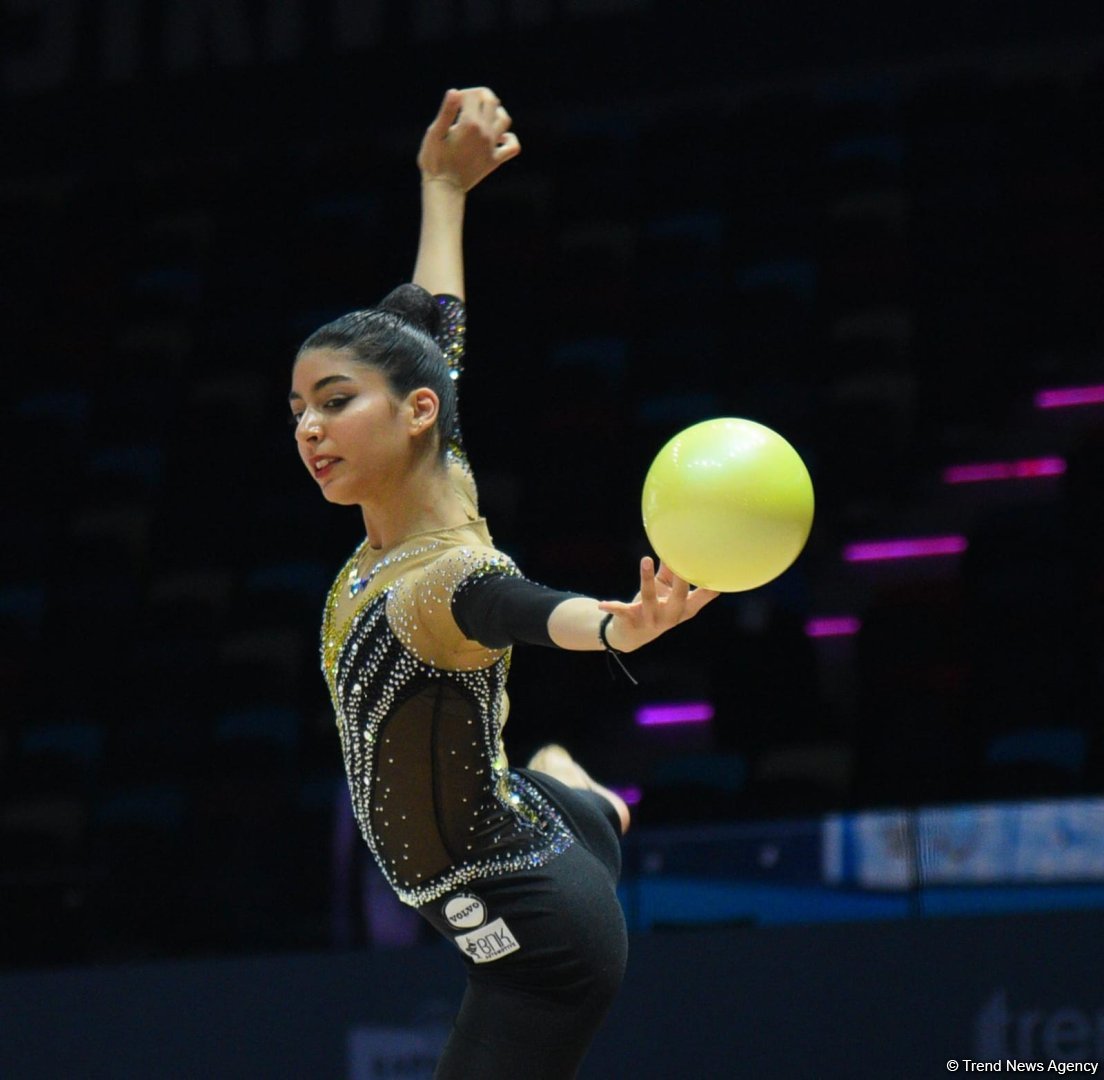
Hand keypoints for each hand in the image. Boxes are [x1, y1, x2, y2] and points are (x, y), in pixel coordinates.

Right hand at [417, 87, 520, 191]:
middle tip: (467, 104)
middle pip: (492, 101)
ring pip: (504, 119)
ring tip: (483, 115)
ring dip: (496, 112)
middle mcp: (485, 133)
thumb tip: (455, 92)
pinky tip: (499, 138)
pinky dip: (509, 139)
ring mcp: (492, 147)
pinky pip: (512, 147)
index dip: (463, 94)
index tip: (453, 103)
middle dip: (480, 96)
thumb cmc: (434, 161)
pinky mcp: (494, 160)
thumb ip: (447, 112)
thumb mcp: (435, 134)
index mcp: (470, 123)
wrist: (444, 190)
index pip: (473, 95)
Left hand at [597, 558, 719, 651]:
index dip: (713, 584)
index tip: (721, 568)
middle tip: (682, 561)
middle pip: (680, 596)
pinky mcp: (631, 620)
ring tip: (645, 559)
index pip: (704, 595)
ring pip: (649, 598)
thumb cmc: (655, 605)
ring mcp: (652, 619)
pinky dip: (612, 607)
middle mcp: (672, 615)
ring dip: (647, 579)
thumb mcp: (665, 587)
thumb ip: (670, 568)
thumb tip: (674, 541)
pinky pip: (621, 612)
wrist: (631, 635)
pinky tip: (602, 604)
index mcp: (685, 607)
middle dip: (681, 579)